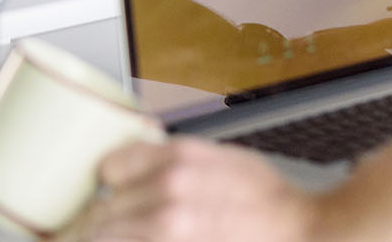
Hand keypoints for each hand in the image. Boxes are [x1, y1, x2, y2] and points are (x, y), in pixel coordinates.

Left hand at [57, 138, 316, 241]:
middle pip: (102, 209)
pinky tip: (124, 241)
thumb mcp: (220, 159)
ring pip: (108, 235)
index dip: (104, 182)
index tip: (102, 192)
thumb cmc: (270, 200)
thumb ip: (173, 159)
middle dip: (95, 219)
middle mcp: (170, 193)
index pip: (108, 168)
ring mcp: (171, 230)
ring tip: (96, 236)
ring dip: (100, 237)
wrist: (305, 232)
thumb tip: (133, 164)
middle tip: (86, 226)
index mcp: (179, 158)